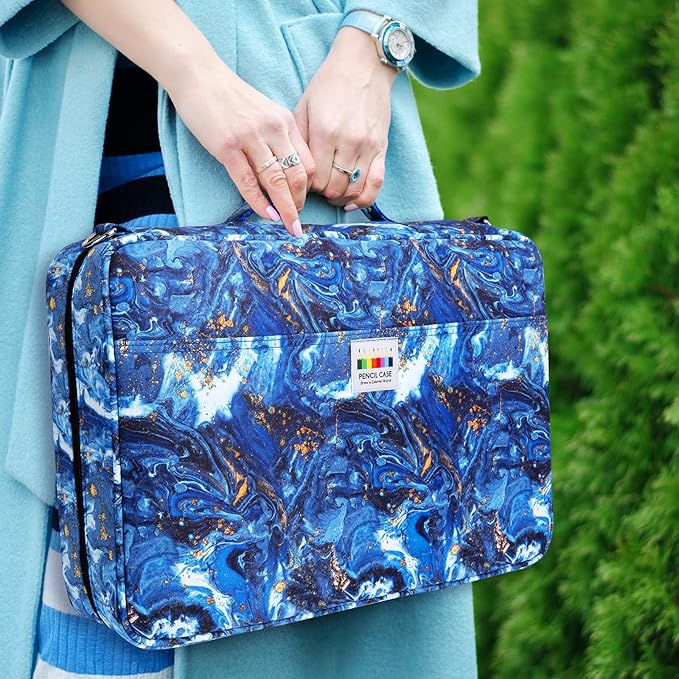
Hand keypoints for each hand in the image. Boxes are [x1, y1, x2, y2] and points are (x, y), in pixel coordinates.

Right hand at [166, 58, 315, 235]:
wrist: (198, 75)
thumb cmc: (230, 98)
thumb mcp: (264, 113)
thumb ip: (278, 139)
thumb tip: (285, 174)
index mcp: (285, 122)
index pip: (308, 163)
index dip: (309, 189)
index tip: (304, 203)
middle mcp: (273, 130)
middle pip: (297, 175)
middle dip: (300, 204)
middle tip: (297, 222)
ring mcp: (250, 138)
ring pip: (276, 182)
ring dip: (285, 208)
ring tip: (289, 225)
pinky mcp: (227, 147)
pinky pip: (249, 182)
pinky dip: (260, 203)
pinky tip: (267, 215)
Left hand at [293, 26, 397, 210]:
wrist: (363, 64)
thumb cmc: (328, 85)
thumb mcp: (304, 107)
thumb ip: (298, 141)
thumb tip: (292, 171)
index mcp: (325, 132)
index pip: (314, 178)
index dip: (305, 186)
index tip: (303, 181)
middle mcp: (348, 142)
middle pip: (333, 188)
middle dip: (321, 193)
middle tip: (316, 186)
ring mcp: (368, 147)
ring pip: (352, 190)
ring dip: (340, 198)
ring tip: (331, 192)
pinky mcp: (382, 149)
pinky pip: (376, 184)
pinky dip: (363, 199)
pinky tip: (352, 202)